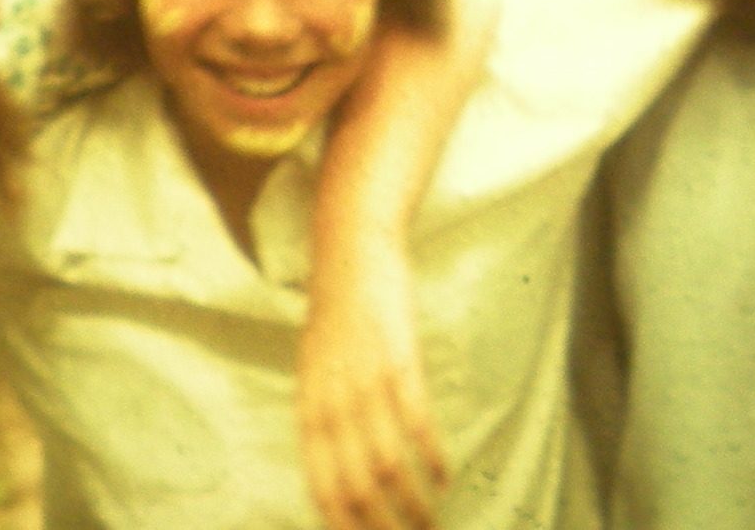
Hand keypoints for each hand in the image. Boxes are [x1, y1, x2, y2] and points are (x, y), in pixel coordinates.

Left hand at [299, 233, 447, 529]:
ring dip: (412, 504)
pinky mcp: (399, 362)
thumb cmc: (336, 312)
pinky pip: (416, 424)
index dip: (343, 525)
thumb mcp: (315, 368)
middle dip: (382, 527)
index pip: (321, 486)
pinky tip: (445, 477)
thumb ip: (323, 416)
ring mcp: (365, 384)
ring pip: (388, 465)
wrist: (351, 251)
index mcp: (309, 408)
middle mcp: (332, 402)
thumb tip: (337, 465)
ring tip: (430, 525)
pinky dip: (432, 458)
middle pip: (355, 487)